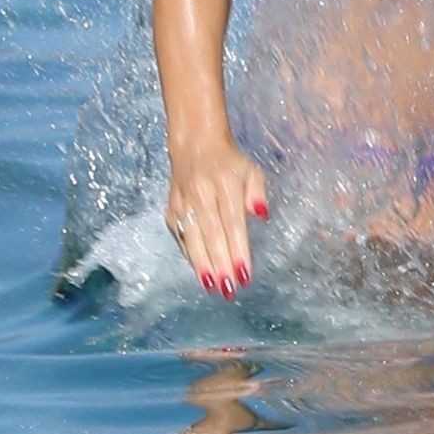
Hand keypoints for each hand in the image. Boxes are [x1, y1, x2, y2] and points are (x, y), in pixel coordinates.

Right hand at [165, 138, 269, 293]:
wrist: (195, 143)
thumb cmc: (229, 162)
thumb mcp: (251, 170)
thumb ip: (258, 192)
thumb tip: (262, 215)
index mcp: (225, 183)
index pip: (233, 223)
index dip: (238, 250)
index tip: (244, 275)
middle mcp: (201, 193)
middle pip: (212, 234)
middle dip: (221, 264)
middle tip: (229, 289)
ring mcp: (183, 201)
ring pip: (193, 237)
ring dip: (202, 265)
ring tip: (212, 287)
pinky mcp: (171, 208)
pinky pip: (180, 235)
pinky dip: (189, 254)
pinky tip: (200, 270)